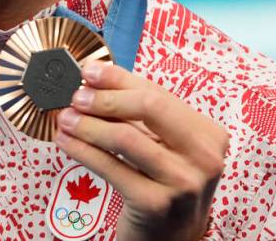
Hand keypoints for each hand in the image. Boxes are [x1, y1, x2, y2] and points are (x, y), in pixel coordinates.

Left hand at [55, 61, 228, 240]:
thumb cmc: (165, 185)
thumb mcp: (166, 147)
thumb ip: (142, 116)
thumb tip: (98, 80)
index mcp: (209, 134)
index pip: (160, 94)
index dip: (120, 79)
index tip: (90, 71)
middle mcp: (205, 157)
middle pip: (149, 107)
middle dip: (106, 97)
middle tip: (77, 96)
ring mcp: (183, 182)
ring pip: (126, 137)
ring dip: (89, 124)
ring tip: (66, 119)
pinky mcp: (156, 204)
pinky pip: (112, 168)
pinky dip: (84, 151)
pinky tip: (67, 142)